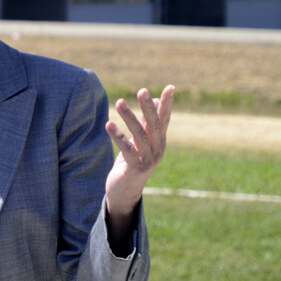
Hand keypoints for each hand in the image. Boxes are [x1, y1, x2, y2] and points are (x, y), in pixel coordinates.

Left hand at [103, 85, 174, 243]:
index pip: (164, 119)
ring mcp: (148, 161)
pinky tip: (109, 124)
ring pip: (139, 136)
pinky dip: (118, 136)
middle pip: (154, 125)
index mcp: (159, 142)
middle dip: (148, 107)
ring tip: (119, 102)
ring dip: (129, 118)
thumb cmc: (132, 162)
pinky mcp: (135, 169)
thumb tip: (152, 99)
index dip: (167, 104)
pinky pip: (127, 150)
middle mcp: (157, 150)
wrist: (125, 192)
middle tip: (142, 90)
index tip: (170, 87)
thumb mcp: (140, 141)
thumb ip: (146, 123)